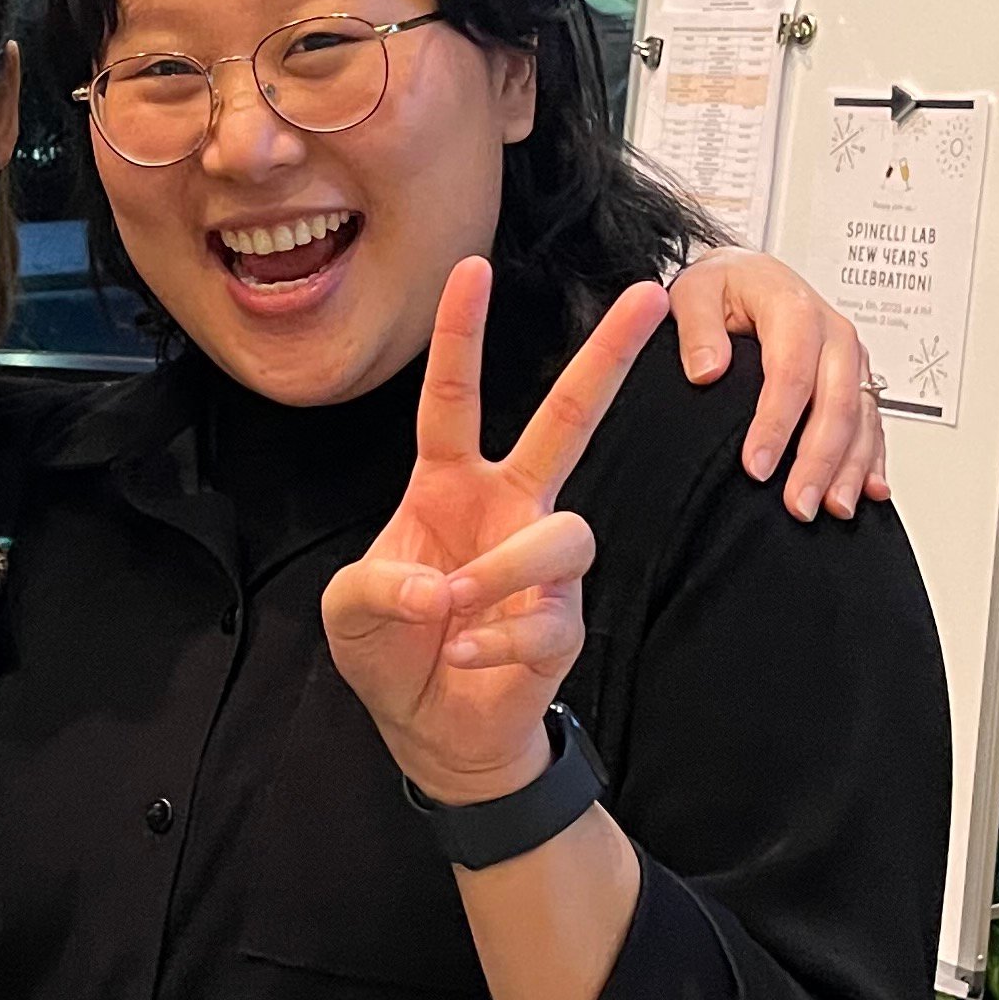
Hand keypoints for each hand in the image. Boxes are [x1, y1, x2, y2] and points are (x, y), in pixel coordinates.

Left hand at [321, 263, 669, 800]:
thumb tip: (434, 585)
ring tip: (451, 609)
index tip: (472, 267)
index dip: (461, 334)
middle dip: (607, 359)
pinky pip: (548, 615)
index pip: (453, 397)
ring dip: (500, 572)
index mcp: (447, 484)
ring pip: (564, 531)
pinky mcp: (565, 619)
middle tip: (650, 294)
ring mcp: (542, 562)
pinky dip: (498, 638)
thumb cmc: (391, 649)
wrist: (432, 731)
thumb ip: (374, 588)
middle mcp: (507, 506)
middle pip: (567, 420)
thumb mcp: (348, 612)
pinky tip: (466, 655)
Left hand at [668, 250, 886, 518]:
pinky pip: (874, 421)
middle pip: (836, 401)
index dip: (776, 424)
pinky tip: (868, 490)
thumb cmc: (723, 286)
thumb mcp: (694, 291)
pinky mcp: (857, 378)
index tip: (756, 466)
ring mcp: (850, 357)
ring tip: (831, 507)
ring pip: (861, 417)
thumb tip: (707, 369)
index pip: (791, 372)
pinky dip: (873, 458)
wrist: (748, 275)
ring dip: (850, 467)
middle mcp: (832, 332)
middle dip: (819, 459)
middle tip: (798, 503)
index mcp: (793, 307)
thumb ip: (697, 327)